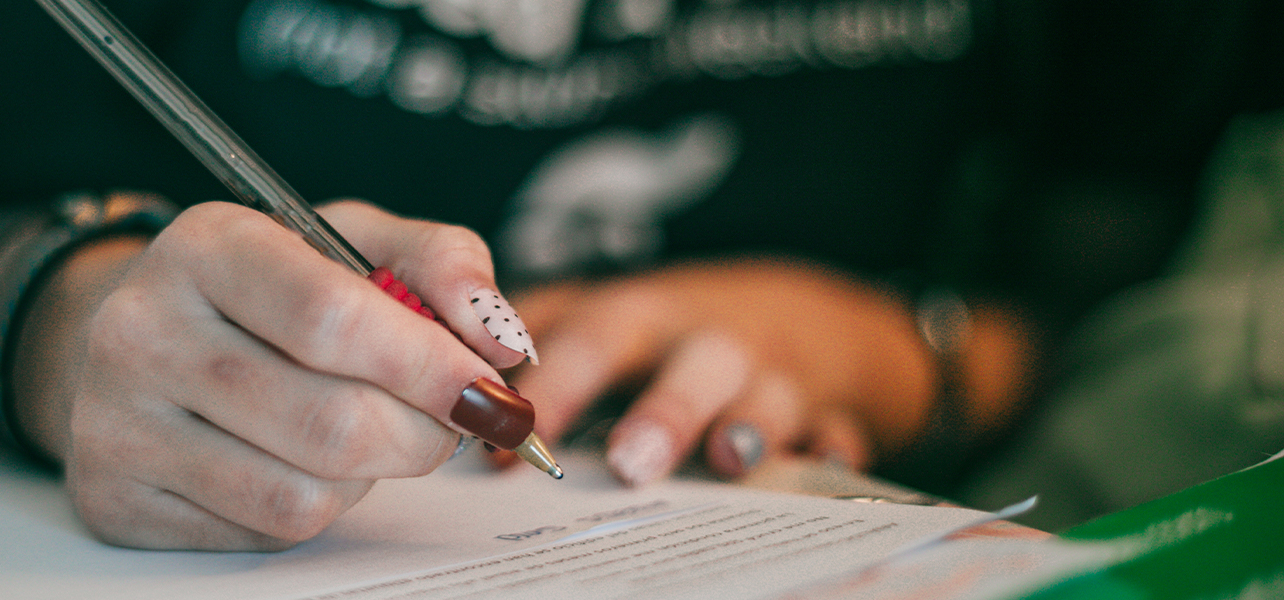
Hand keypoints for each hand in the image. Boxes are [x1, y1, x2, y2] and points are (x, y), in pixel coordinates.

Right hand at [10, 199, 530, 549]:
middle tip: (448, 421)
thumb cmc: (263, 291)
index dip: (428, 364)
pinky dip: (314, 508)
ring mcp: (118, 423)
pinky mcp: (117, 500)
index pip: (332, 316)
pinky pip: (264, 532)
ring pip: (303, 494)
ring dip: (369, 476)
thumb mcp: (349, 242)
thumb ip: (440, 264)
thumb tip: (500, 340)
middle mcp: (142, 330)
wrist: (139, 337)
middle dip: (422, 434)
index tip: (488, 389)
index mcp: (205, 246)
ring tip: (360, 429)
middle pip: (331, 422)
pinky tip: (298, 460)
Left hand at [502, 258, 940, 485]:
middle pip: (685, 363)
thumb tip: (448, 381)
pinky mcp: (829, 410)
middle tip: (627, 464)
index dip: (549, 388)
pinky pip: (839, 432)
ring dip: (747, 427)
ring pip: (767, 397)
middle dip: (660, 408)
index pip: (588, 339)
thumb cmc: (670, 328)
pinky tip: (826, 464)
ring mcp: (773, 375)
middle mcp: (706, 340)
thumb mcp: (602, 313)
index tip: (505, 441)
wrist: (799, 316)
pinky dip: (835, 449)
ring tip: (727, 463)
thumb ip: (532, 340)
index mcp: (641, 316)